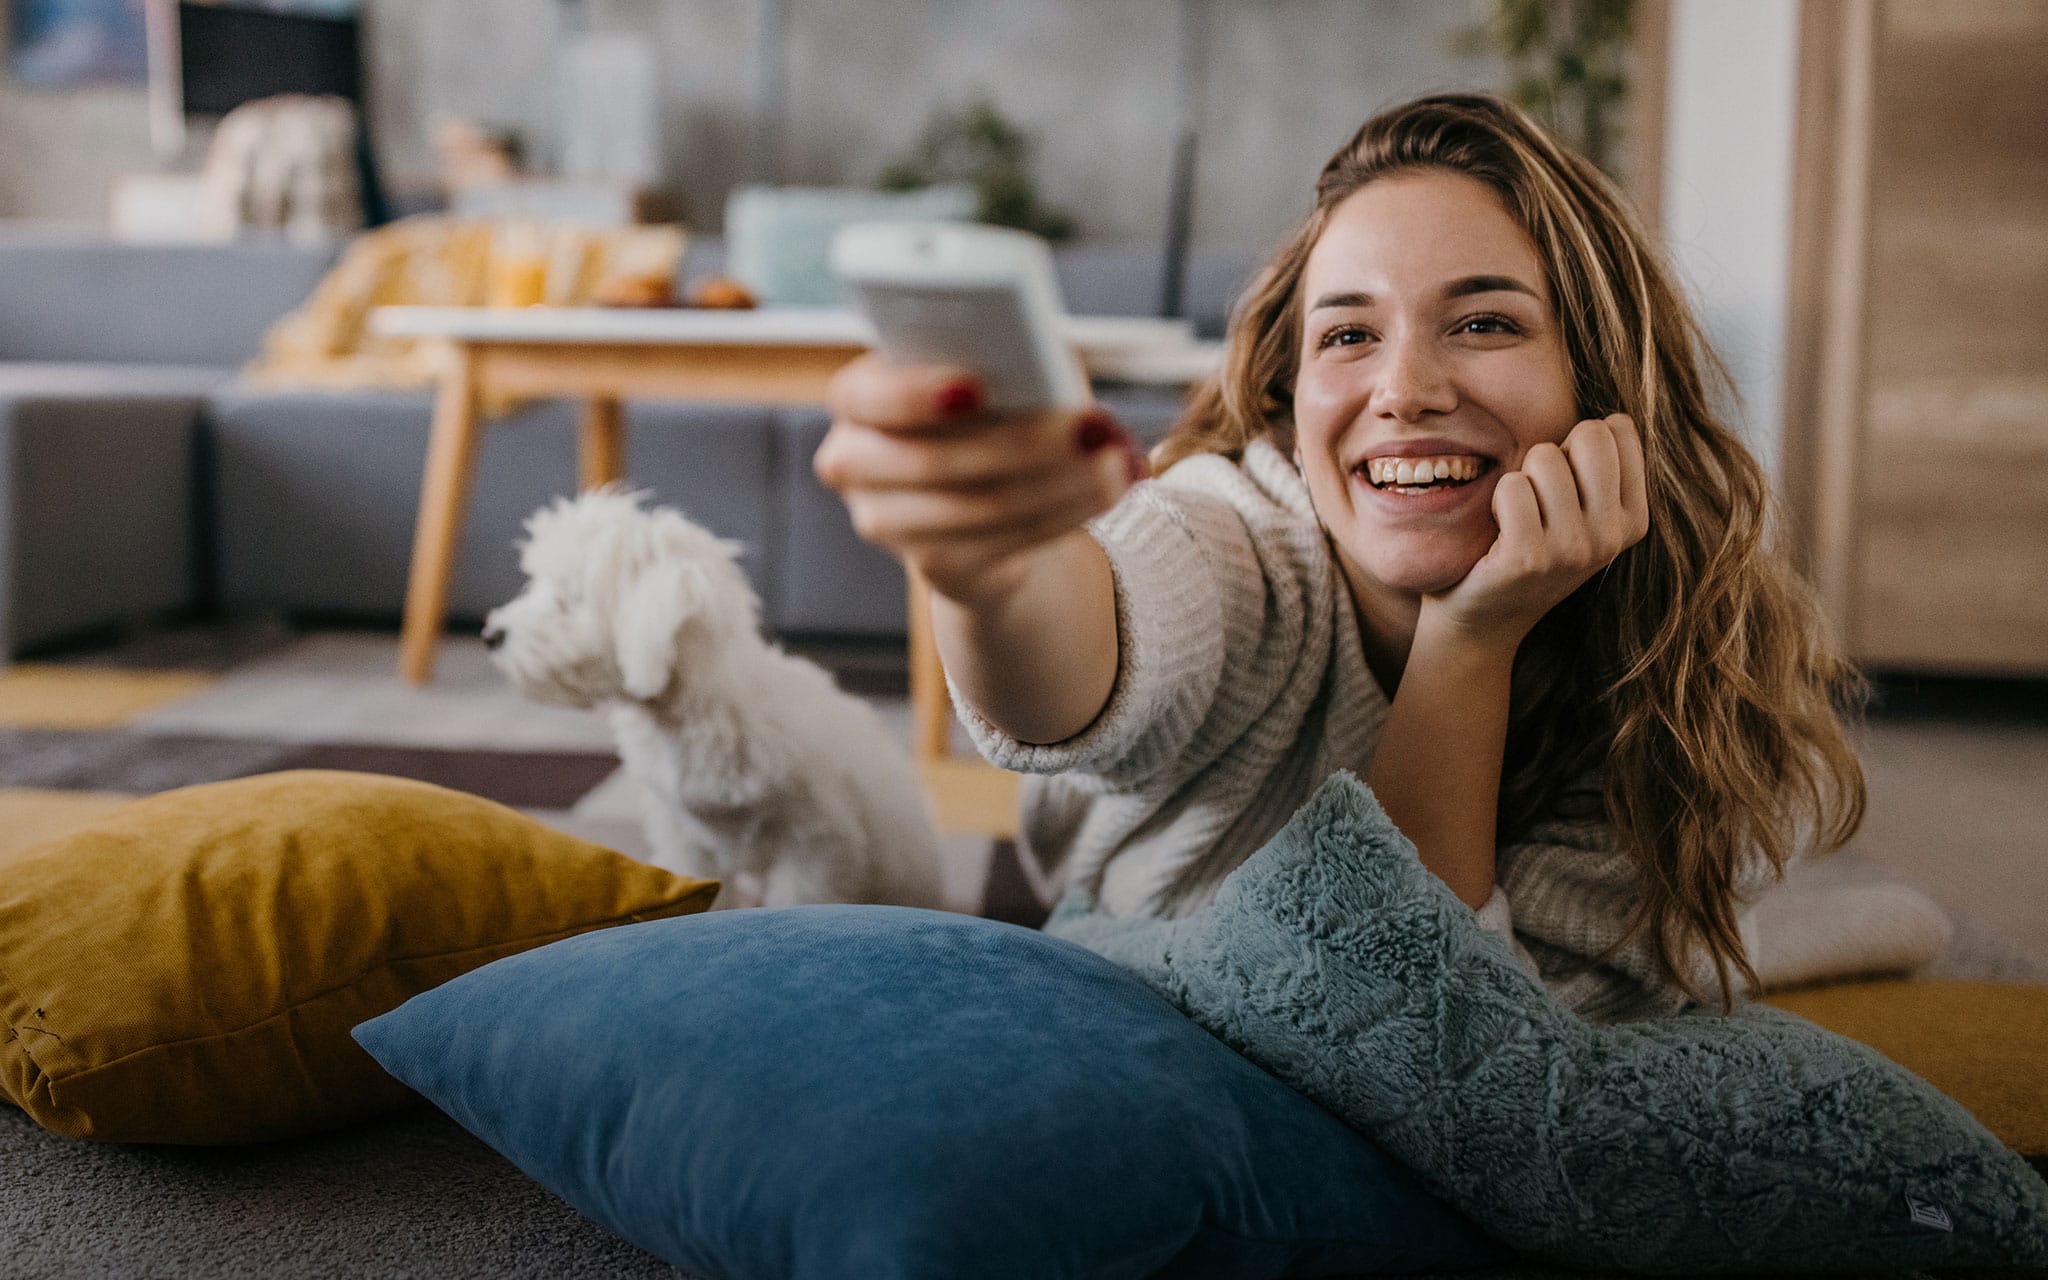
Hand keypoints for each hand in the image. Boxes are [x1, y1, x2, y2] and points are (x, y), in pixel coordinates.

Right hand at [813, 355, 1143, 608]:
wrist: (979, 491)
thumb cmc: (984, 408)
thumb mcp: (987, 373)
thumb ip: (1000, 363)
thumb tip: (1046, 378)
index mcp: (857, 397)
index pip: (867, 396)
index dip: (917, 394)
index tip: (975, 387)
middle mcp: (854, 463)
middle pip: (934, 461)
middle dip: (1022, 444)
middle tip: (1091, 428)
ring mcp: (887, 523)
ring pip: (980, 507)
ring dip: (1061, 484)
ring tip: (1116, 461)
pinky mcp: (934, 566)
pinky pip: (1006, 542)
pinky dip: (1065, 513)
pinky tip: (1106, 491)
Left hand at [1425, 413, 1648, 646]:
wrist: (1484, 619)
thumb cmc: (1530, 549)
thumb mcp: (1583, 513)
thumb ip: (1602, 467)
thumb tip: (1614, 416)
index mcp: (1634, 518)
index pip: (1618, 428)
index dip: (1578, 444)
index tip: (1565, 484)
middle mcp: (1612, 536)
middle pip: (1589, 435)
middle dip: (1553, 452)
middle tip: (1538, 496)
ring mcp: (1573, 549)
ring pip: (1544, 456)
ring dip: (1520, 478)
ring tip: (1517, 517)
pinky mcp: (1529, 558)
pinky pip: (1512, 486)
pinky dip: (1497, 499)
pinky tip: (1498, 532)